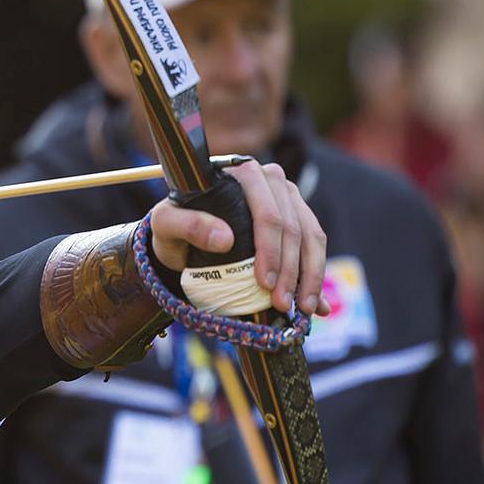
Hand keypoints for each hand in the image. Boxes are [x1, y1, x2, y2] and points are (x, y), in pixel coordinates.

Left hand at [148, 161, 329, 316]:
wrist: (182, 238)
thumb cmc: (173, 227)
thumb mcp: (166, 225)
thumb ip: (187, 225)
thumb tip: (224, 238)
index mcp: (242, 173)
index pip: (267, 214)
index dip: (270, 251)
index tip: (264, 283)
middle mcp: (271, 181)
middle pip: (293, 228)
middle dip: (291, 271)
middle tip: (281, 304)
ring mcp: (288, 198)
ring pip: (312, 237)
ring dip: (310, 277)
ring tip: (301, 309)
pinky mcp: (298, 217)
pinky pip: (315, 246)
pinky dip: (316, 277)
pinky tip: (316, 305)